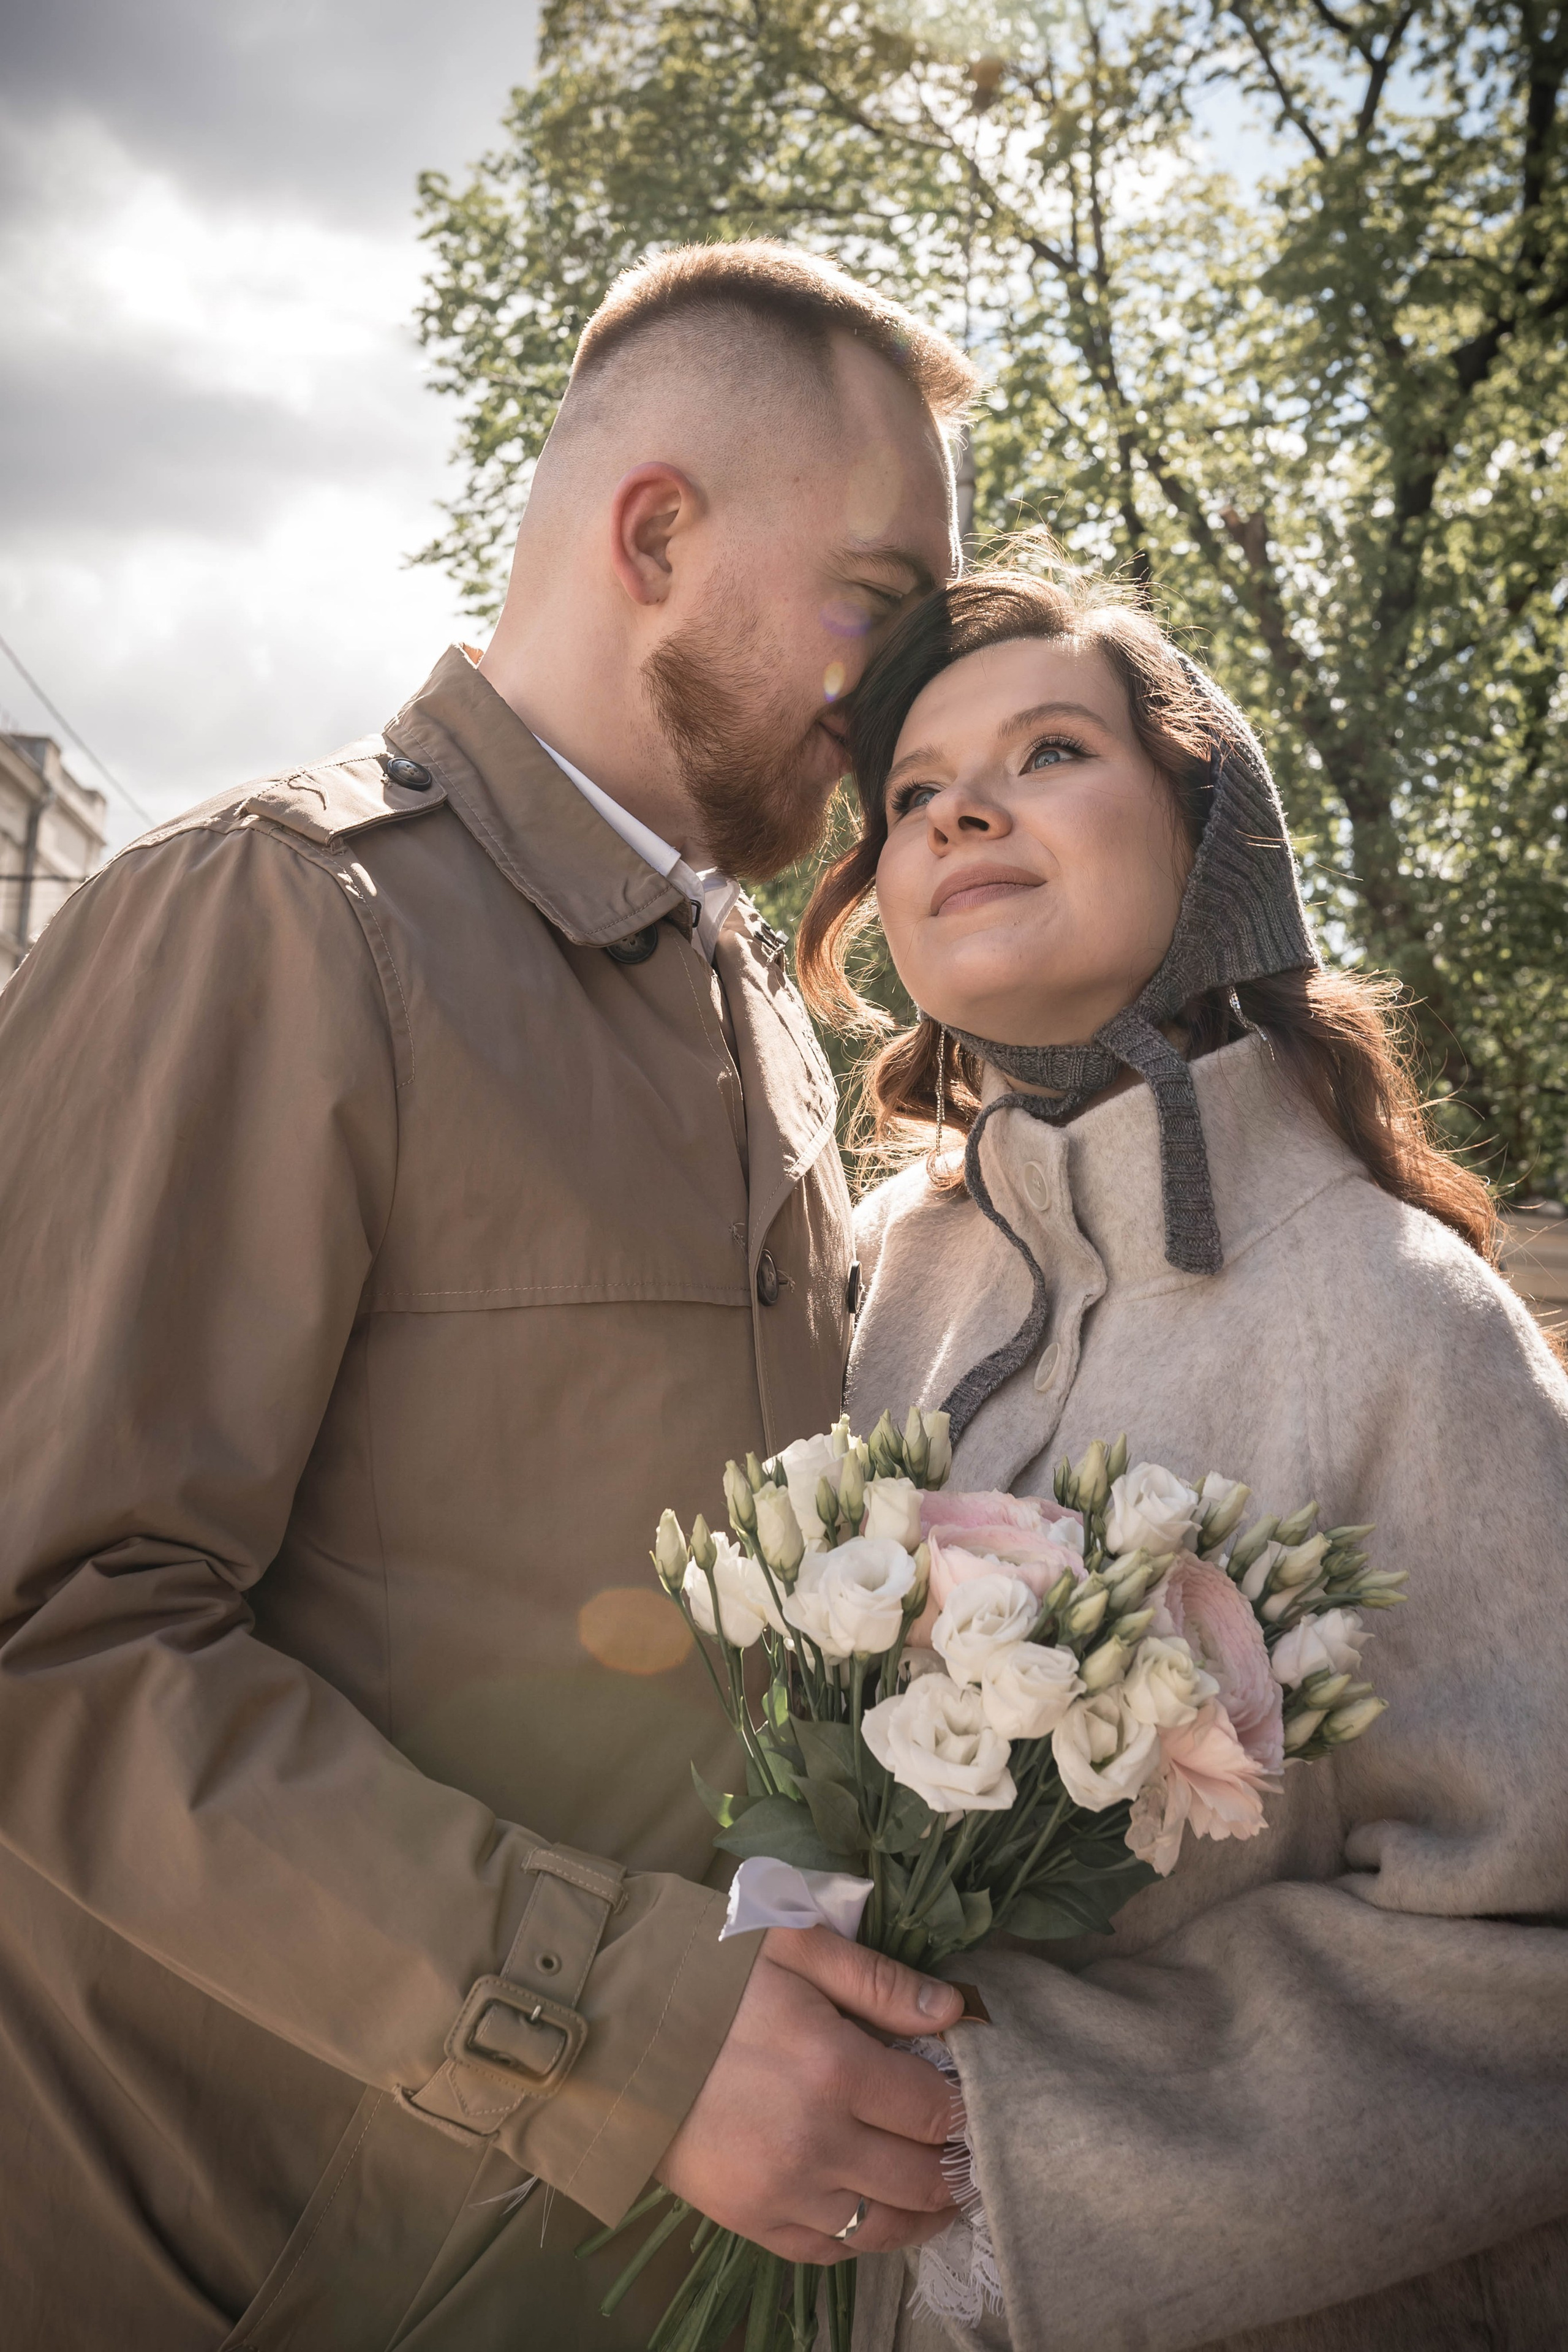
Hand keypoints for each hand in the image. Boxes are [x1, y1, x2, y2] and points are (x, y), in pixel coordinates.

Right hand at [655, 1925, 965, 2262]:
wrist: (615, 2030)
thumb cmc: (709, 1977)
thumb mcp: (795, 1948)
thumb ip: (878, 1981)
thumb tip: (952, 2010)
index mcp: (835, 2069)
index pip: (933, 2107)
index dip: (965, 2105)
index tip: (975, 2099)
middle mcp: (817, 2143)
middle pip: (920, 2176)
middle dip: (957, 2166)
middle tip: (973, 2152)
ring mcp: (782, 2192)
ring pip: (882, 2227)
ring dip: (924, 2214)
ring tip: (945, 2194)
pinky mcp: (750, 2220)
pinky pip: (827, 2251)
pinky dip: (863, 2239)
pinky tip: (880, 2217)